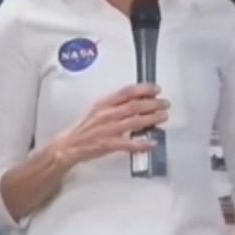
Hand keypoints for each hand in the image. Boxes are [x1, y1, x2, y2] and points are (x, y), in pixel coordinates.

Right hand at [51, 84, 167, 169]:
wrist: (69, 145)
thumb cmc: (86, 127)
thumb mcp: (99, 109)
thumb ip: (117, 104)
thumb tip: (138, 99)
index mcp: (104, 103)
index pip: (127, 91)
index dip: (144, 89)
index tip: (156, 89)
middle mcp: (107, 114)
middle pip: (134, 105)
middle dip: (153, 103)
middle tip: (165, 103)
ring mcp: (108, 130)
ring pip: (135, 121)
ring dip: (152, 118)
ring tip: (163, 117)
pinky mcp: (108, 145)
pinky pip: (129, 144)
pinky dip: (142, 143)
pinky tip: (152, 142)